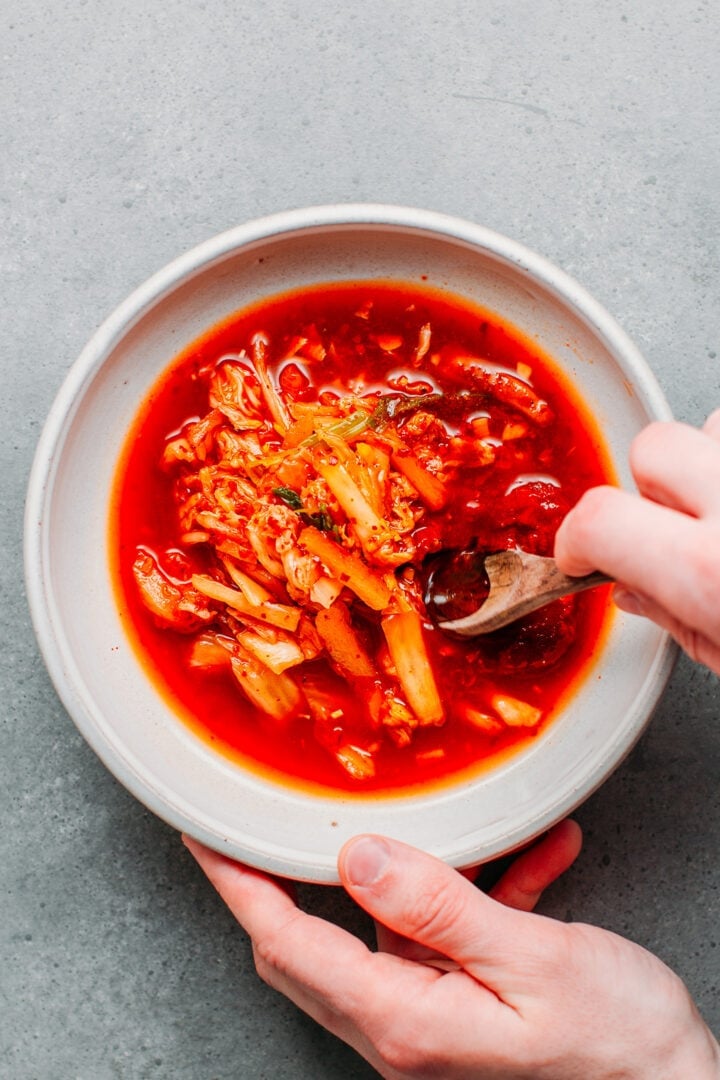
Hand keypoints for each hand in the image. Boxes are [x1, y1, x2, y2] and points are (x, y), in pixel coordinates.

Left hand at [183, 828, 718, 1078]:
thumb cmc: (621, 1048)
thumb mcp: (534, 963)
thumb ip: (440, 907)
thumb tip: (358, 857)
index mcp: (406, 1020)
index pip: (288, 944)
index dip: (238, 887)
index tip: (206, 838)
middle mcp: (404, 1024)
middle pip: (310, 943)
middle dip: (282, 878)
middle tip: (266, 818)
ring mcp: (432, 1015)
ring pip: (379, 927)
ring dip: (410, 866)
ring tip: (442, 815)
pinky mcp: (464, 1001)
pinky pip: (448, 932)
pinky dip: (478, 887)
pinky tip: (531, 856)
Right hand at [555, 408, 719, 674]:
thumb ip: (677, 619)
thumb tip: (635, 588)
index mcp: (709, 570)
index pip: (597, 521)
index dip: (578, 541)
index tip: (581, 557)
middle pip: (652, 447)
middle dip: (648, 484)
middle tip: (668, 527)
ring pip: (713, 424)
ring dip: (709, 462)